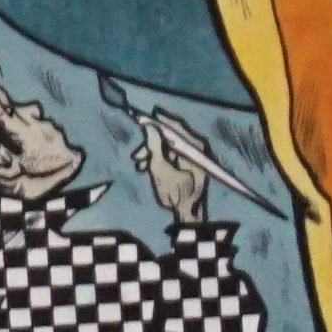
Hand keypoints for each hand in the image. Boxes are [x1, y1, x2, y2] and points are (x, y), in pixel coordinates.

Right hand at [140, 110, 214, 225]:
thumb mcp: (161, 169)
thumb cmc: (176, 193)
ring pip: (168, 147)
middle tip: (137, 154)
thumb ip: (155, 147)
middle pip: (171, 137)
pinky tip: (145, 167)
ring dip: (151, 153)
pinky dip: (158, 159)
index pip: (176, 128)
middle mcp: (195, 147)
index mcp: (194, 147)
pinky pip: (170, 155)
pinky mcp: (186, 163)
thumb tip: (149, 127)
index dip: (158, 122)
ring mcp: (191, 155)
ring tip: (139, 164)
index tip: (142, 119)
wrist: (187, 212)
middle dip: (151, 143)